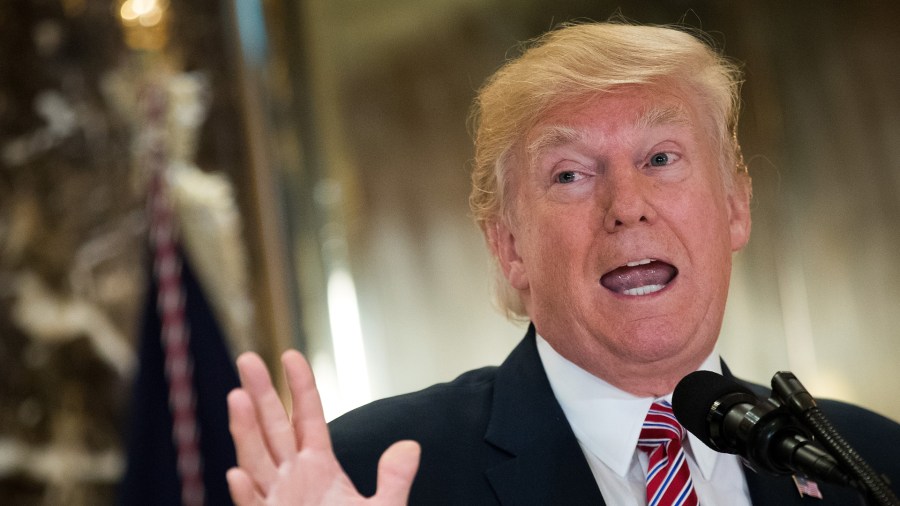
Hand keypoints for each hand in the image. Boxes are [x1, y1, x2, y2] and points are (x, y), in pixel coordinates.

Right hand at [226, 350, 420, 504]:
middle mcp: (293, 479)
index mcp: (319, 467)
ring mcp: (277, 502)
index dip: (300, 387)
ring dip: (246, 432)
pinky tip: (236, 473)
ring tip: (237, 398)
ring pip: (256, 460)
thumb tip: (409, 445)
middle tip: (248, 358)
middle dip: (261, 394)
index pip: (308, 417)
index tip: (291, 356)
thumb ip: (394, 480)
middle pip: (274, 429)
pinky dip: (246, 493)